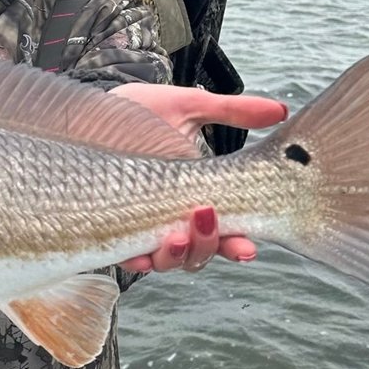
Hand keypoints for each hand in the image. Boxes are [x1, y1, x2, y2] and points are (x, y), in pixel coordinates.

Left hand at [109, 83, 288, 273]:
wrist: (88, 108)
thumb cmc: (137, 110)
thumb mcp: (187, 107)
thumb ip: (232, 111)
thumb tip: (280, 110)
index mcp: (194, 195)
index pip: (223, 229)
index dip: (237, 243)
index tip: (249, 245)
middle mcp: (170, 216)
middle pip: (199, 252)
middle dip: (210, 248)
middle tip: (208, 223)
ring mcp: (140, 224)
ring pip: (168, 261)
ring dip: (177, 255)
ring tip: (175, 233)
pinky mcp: (109, 227)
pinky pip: (126, 256)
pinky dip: (138, 258)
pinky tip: (142, 252)